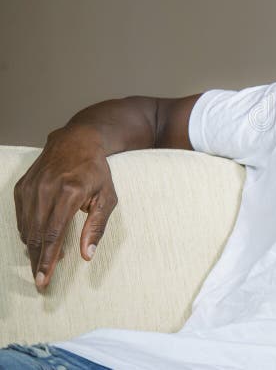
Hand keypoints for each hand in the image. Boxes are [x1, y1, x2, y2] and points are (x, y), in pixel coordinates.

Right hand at [13, 124, 117, 291]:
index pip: (54, 234)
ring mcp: (31, 187)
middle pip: (37, 235)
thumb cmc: (96, 171)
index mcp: (69, 192)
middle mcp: (46, 190)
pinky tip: (38, 240)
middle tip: (40, 281)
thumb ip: (97, 226)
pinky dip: (28, 232)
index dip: (48, 260)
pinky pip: (20, 218)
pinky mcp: (21, 187)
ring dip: (33, 249)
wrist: (75, 142)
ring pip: (26, 228)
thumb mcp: (107, 197)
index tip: (43, 279)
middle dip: (38, 261)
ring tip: (43, 262)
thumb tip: (88, 255)